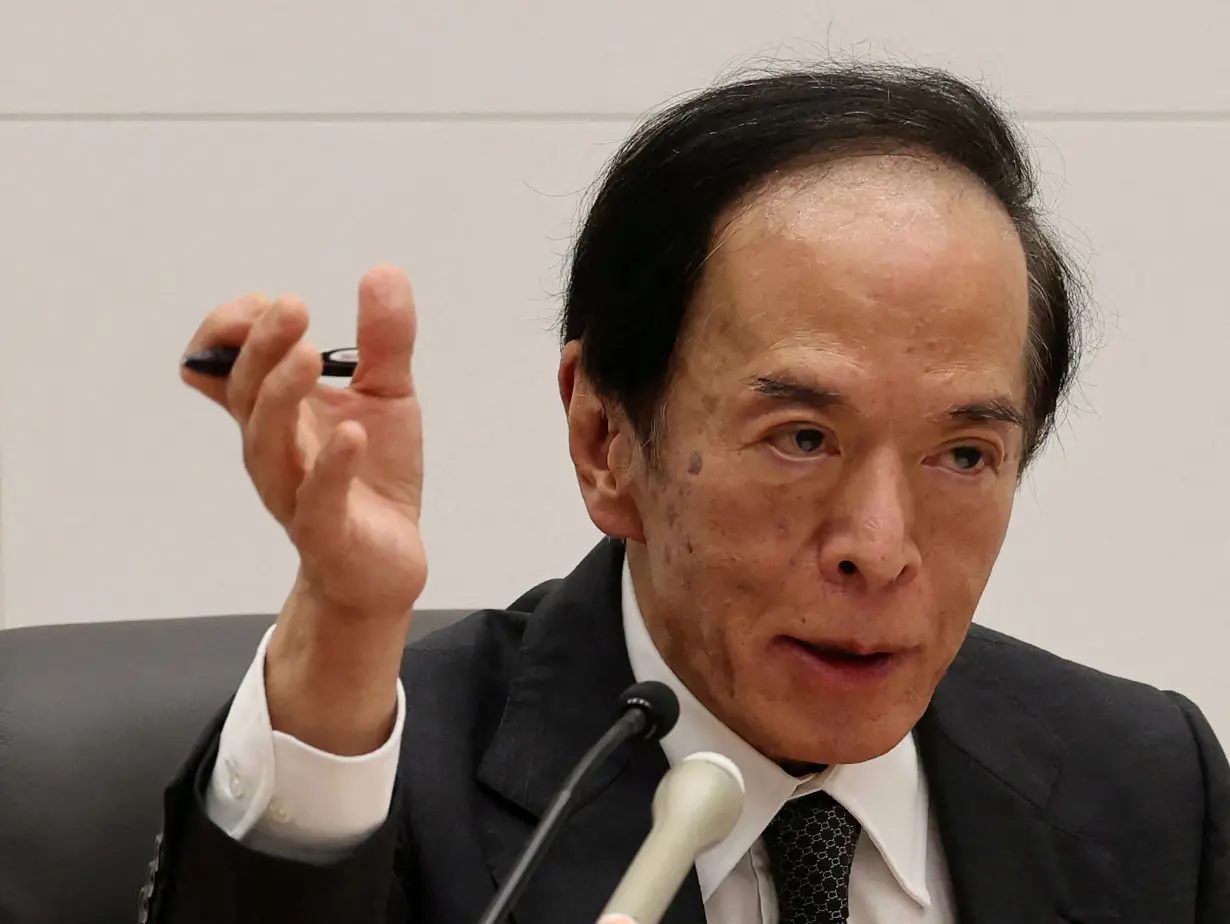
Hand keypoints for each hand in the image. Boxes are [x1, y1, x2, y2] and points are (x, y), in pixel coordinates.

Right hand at [181, 264, 425, 621]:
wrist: (384, 560)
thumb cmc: (371, 474)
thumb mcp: (388, 395)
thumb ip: (385, 339)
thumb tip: (383, 271)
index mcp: (276, 411)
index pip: (224, 362)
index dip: (235, 326)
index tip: (276, 303)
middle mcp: (272, 447)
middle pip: (246, 392)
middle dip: (261, 345)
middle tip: (292, 306)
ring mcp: (293, 490)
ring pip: (266, 443)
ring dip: (282, 395)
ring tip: (308, 356)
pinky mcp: (325, 531)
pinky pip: (316, 499)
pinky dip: (330, 466)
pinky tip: (350, 433)